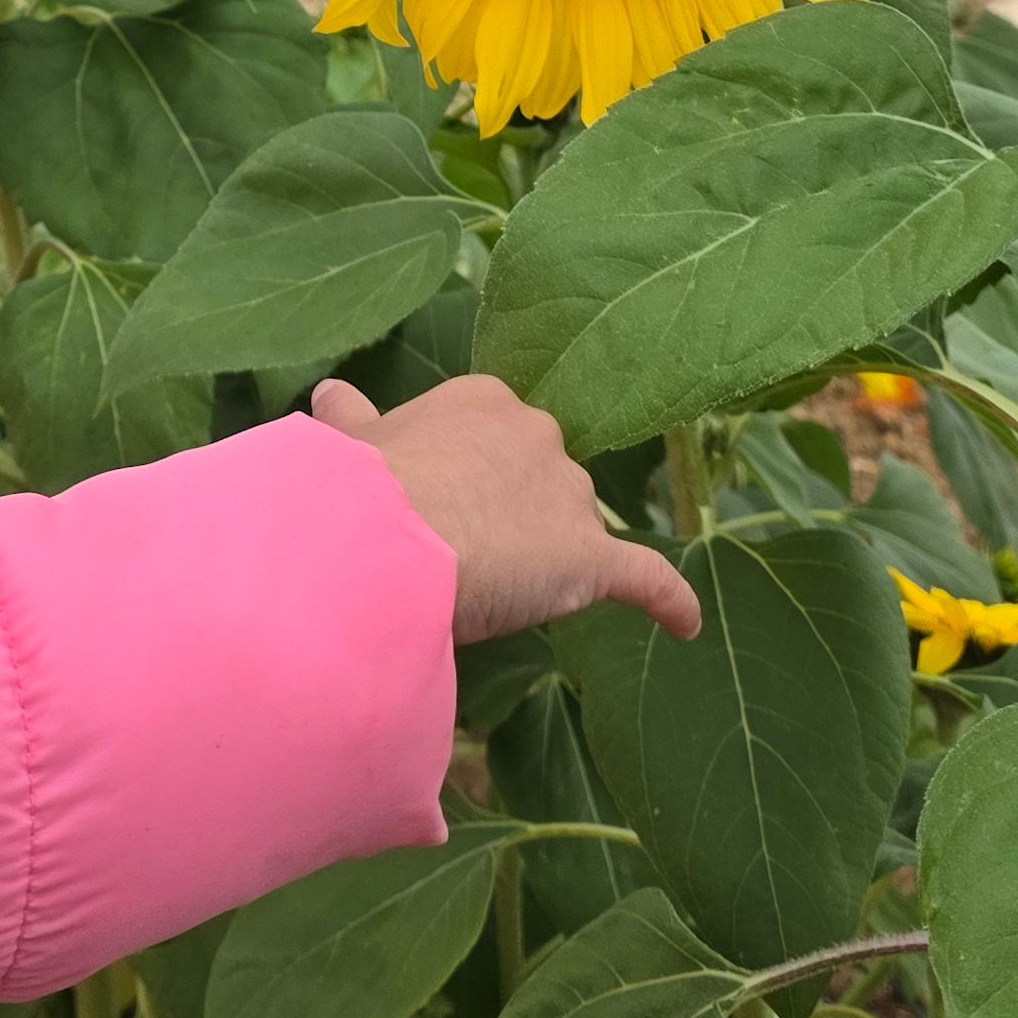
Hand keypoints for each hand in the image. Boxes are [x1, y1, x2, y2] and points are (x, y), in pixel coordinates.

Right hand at [313, 375, 700, 644]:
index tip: (442, 501)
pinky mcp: (589, 559)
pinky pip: (645, 577)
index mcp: (483, 401)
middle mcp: (538, 433)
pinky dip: (667, 600)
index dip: (471, 476)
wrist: (377, 538)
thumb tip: (332, 393)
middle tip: (463, 548)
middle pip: (544, 478)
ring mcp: (568, 495)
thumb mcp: (351, 444)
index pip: (497, 437)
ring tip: (500, 592)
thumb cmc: (356, 490)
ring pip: (577, 527)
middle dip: (515, 512)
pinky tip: (685, 624)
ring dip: (550, 557)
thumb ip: (355, 419)